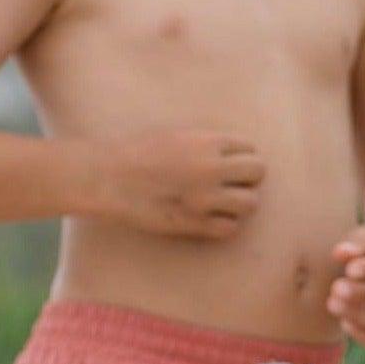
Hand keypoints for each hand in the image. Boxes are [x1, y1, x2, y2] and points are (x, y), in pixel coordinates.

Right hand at [95, 130, 264, 237]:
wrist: (107, 178)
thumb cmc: (135, 152)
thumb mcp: (174, 135)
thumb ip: (204, 142)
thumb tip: (232, 151)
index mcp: (205, 142)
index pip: (249, 148)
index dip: (241, 156)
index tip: (229, 163)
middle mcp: (211, 168)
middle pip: (257, 172)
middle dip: (247, 177)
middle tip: (231, 182)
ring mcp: (205, 198)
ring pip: (250, 203)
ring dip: (240, 202)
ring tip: (224, 202)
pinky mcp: (195, 223)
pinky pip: (231, 227)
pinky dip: (225, 224)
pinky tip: (211, 218)